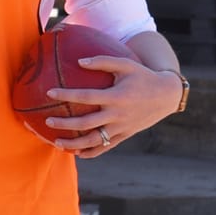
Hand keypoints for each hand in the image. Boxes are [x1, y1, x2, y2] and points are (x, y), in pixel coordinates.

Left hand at [42, 58, 183, 157]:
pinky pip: (106, 147)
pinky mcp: (125, 135)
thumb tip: (78, 61)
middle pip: (86, 123)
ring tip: (56, 143)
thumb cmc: (143, 76)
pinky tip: (77, 153)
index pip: (86, 96)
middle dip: (65, 124)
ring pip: (94, 140)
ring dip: (74, 144)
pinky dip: (91, 152)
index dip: (67, 95)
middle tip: (48, 121)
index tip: (49, 92)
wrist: (167, 96)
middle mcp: (118, 114)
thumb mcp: (126, 64)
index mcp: (116, 96)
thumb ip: (102, 61)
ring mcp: (121, 127)